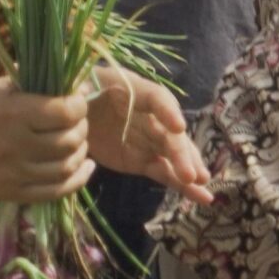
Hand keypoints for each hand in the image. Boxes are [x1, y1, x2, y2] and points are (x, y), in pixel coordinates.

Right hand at [0, 77, 91, 202]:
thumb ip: (40, 88)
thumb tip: (83, 90)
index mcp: (11, 114)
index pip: (66, 112)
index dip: (79, 104)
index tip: (75, 101)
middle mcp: (13, 146)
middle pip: (69, 140)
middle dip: (80, 126)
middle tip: (74, 121)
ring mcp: (11, 174)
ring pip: (66, 166)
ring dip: (79, 151)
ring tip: (75, 140)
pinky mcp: (9, 193)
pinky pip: (55, 192)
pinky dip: (77, 179)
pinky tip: (84, 166)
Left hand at [84, 67, 211, 205]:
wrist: (77, 110)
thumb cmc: (79, 90)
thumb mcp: (75, 83)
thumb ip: (76, 89)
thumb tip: (76, 94)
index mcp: (134, 91)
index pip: (157, 99)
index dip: (168, 112)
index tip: (178, 127)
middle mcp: (151, 116)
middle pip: (170, 133)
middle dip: (181, 153)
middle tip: (192, 174)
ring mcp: (149, 140)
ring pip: (173, 155)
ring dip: (188, 170)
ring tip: (203, 186)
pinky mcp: (142, 160)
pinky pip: (163, 172)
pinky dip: (179, 184)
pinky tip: (199, 196)